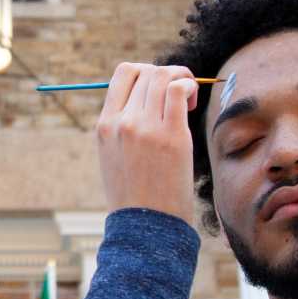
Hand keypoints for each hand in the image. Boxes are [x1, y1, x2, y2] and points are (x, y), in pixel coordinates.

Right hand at [95, 63, 199, 224]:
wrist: (144, 227)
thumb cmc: (135, 196)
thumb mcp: (114, 157)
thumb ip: (124, 127)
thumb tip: (148, 98)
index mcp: (104, 125)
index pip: (123, 74)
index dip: (146, 73)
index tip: (157, 92)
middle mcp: (121, 122)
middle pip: (145, 71)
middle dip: (166, 75)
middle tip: (180, 97)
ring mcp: (144, 128)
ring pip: (162, 75)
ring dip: (181, 77)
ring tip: (189, 101)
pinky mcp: (171, 136)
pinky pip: (178, 90)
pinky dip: (189, 87)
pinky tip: (192, 104)